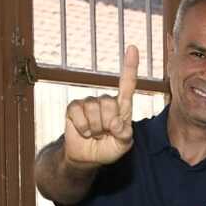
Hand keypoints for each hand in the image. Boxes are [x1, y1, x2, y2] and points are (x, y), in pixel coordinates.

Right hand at [62, 45, 138, 168]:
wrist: (87, 157)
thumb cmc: (109, 149)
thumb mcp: (123, 146)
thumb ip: (124, 135)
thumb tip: (116, 123)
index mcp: (122, 107)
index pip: (127, 85)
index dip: (130, 67)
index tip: (132, 48)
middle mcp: (106, 101)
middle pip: (109, 103)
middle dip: (107, 124)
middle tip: (105, 134)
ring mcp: (89, 102)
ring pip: (93, 109)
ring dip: (94, 128)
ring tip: (95, 134)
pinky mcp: (73, 107)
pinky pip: (78, 113)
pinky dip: (82, 127)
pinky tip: (84, 132)